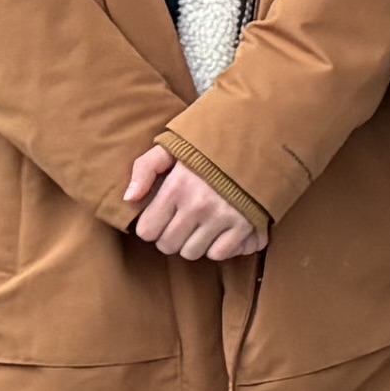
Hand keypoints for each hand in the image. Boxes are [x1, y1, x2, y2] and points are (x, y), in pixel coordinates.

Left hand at [118, 143, 260, 267]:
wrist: (260, 136)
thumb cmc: (212, 143)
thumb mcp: (173, 146)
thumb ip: (145, 168)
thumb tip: (129, 198)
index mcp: (176, 187)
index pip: (147, 231)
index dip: (151, 225)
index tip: (162, 215)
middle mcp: (197, 205)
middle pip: (168, 245)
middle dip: (170, 236)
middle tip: (181, 220)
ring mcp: (223, 217)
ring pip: (192, 253)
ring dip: (193, 242)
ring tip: (200, 225)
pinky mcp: (246, 224)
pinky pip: (220, 254)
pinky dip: (217, 246)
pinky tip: (218, 231)